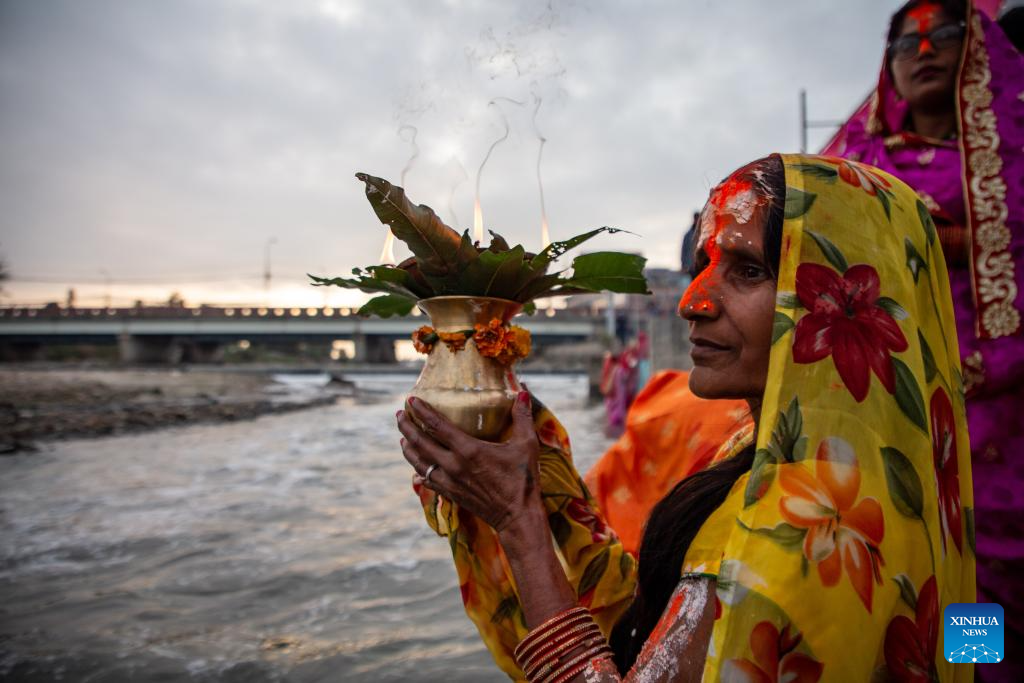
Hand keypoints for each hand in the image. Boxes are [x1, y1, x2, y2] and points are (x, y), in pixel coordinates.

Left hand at [396, 390, 541, 532]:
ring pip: (419, 462)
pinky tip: (417, 468)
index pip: (436, 426)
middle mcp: (453, 465)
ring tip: (403, 437)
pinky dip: (419, 471)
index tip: (411, 400)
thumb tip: (523, 392)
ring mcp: (450, 481)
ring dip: (408, 448)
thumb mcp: (526, 445)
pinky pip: (428, 480)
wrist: (517, 516)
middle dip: (407, 427)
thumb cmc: (523, 479)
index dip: (421, 411)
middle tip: (399, 414)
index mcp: (468, 450)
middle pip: (420, 443)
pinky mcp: (451, 494)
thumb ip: (522, 417)